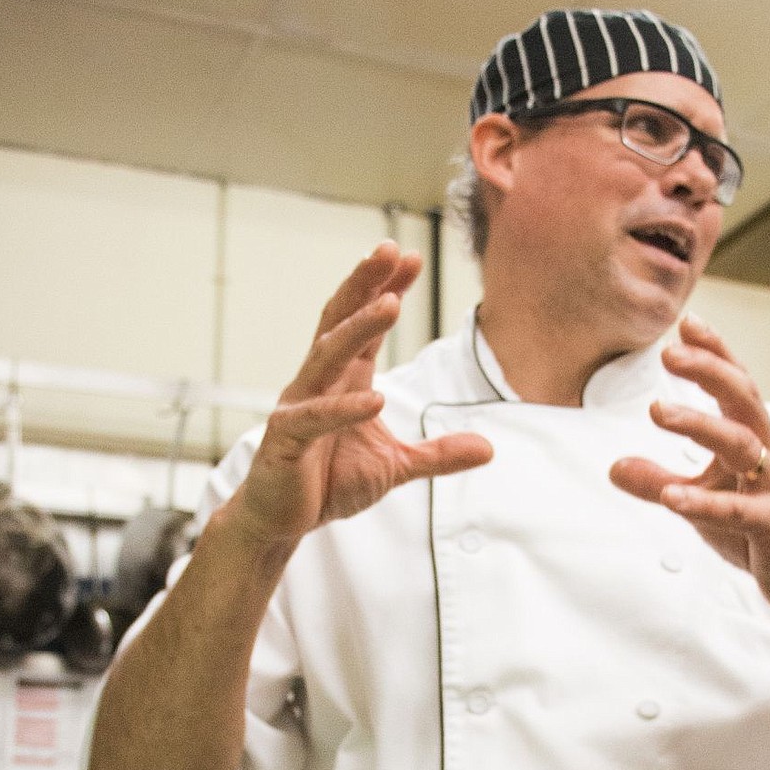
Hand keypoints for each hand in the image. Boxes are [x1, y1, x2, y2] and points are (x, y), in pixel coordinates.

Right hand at [230, 241, 492, 547]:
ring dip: (358, 329)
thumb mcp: (395, 467)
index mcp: (343, 381)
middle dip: (366, 284)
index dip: (385, 289)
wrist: (280, 521)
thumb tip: (489, 449)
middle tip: (390, 249)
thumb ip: (438, 455)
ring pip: (327, 357)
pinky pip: (316, 420)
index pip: (364, 325)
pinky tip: (373, 399)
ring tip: (390, 304)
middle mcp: (318, 383)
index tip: (410, 259)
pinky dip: (344, 410)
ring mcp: (298, 408)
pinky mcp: (285, 441)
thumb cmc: (328, 483)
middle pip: (341, 321)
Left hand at [609, 314, 769, 616]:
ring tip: (657, 412)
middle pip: (743, 399)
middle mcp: (769, 456)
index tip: (687, 325)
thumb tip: (615, 466)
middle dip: (708, 371)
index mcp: (755, 442)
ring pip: (741, 444)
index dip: (715, 354)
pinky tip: (671, 497)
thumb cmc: (762, 532)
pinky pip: (738, 511)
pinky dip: (704, 502)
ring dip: (699, 425)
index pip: (736, 387)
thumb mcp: (702, 503)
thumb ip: (659, 481)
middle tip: (668, 353)